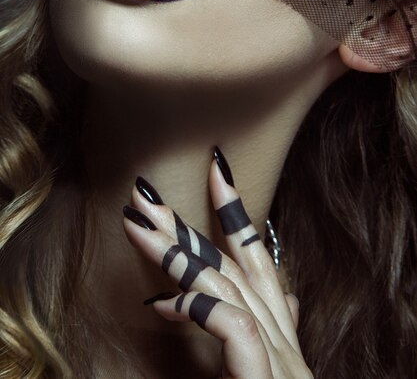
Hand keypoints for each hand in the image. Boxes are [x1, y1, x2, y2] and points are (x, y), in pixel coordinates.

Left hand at [122, 148, 313, 378]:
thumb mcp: (268, 372)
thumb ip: (274, 335)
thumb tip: (287, 299)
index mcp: (281, 334)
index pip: (258, 261)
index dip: (236, 213)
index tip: (216, 172)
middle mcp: (283, 341)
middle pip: (234, 265)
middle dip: (187, 224)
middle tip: (146, 193)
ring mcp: (280, 362)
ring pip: (227, 287)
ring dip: (177, 253)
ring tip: (136, 225)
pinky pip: (236, 328)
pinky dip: (200, 309)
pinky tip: (162, 303)